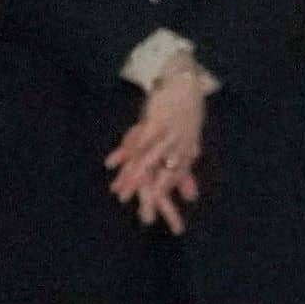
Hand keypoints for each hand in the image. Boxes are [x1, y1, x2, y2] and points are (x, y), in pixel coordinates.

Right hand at [106, 68, 206, 232]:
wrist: (184, 85)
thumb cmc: (186, 119)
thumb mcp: (189, 147)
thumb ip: (187, 174)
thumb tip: (192, 199)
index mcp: (187, 153)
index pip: (176, 182)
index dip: (167, 200)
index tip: (156, 218)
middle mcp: (180, 147)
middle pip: (165, 176)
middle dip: (153, 197)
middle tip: (143, 217)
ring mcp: (168, 135)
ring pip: (149, 162)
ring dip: (134, 179)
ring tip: (121, 194)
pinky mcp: (156, 122)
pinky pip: (138, 140)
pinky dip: (125, 152)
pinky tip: (112, 164)